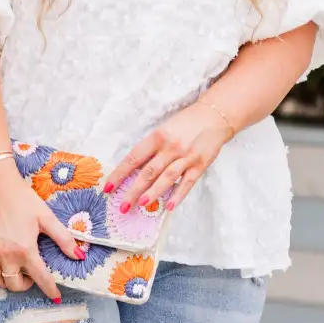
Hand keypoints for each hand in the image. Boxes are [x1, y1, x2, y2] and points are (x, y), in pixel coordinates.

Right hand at [0, 162, 85, 299]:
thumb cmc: (22, 199)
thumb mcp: (46, 217)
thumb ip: (63, 239)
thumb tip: (79, 256)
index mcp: (24, 249)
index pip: (40, 277)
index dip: (50, 289)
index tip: (55, 296)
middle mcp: (5, 255)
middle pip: (15, 284)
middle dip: (26, 285)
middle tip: (33, 275)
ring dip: (8, 282)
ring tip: (16, 273)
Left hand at [104, 101, 233, 213]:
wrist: (214, 116)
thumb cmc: (185, 124)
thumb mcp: (163, 130)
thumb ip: (151, 149)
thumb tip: (134, 170)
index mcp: (157, 137)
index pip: (134, 158)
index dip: (120, 173)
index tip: (109, 187)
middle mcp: (170, 147)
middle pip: (148, 172)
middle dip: (134, 190)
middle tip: (123, 206)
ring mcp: (186, 157)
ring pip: (167, 177)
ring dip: (154, 192)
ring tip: (142, 205)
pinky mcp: (200, 164)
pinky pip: (188, 182)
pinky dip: (179, 195)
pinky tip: (170, 206)